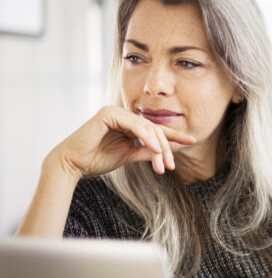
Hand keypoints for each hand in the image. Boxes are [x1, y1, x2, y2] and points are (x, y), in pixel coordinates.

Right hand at [49, 105, 195, 178]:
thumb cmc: (97, 159)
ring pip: (148, 128)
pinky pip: (135, 125)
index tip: (192, 141)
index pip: (155, 129)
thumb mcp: (128, 155)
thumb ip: (146, 151)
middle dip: (167, 148)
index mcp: (127, 124)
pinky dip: (148, 138)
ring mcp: (116, 112)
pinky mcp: (109, 114)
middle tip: (171, 165)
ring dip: (159, 147)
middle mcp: (123, 115)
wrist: (73, 164)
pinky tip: (156, 150)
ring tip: (165, 163)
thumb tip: (164, 153)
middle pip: (155, 129)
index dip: (174, 136)